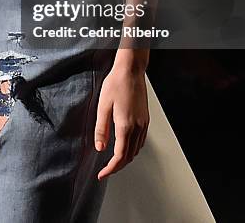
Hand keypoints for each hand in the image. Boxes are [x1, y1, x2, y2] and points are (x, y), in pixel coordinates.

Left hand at [94, 63, 148, 179]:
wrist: (131, 70)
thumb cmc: (116, 84)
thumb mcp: (103, 106)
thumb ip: (101, 129)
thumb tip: (99, 147)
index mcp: (125, 126)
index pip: (119, 156)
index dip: (110, 169)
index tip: (102, 174)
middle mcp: (137, 127)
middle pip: (129, 156)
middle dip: (117, 166)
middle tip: (105, 170)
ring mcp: (143, 124)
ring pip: (136, 150)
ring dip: (125, 158)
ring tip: (113, 160)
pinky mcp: (145, 119)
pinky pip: (140, 141)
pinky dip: (132, 149)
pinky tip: (124, 145)